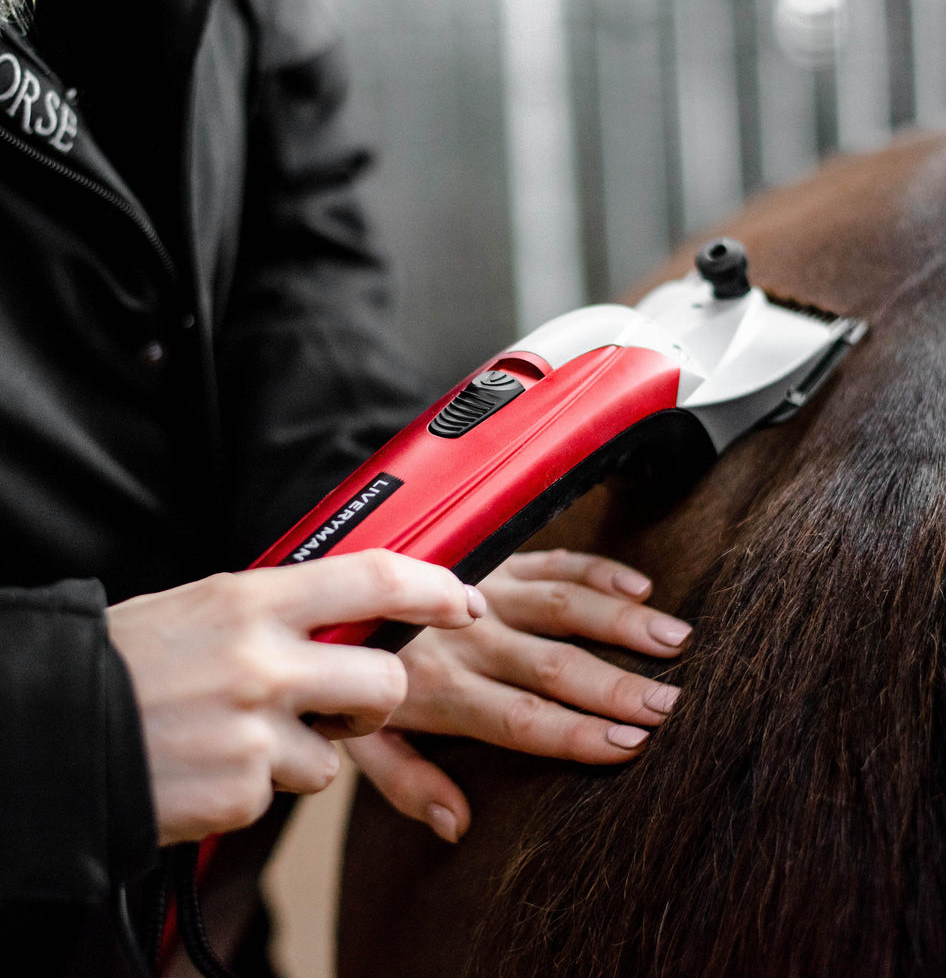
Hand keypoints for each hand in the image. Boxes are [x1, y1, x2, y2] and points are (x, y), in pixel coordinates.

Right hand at [106, 551, 482, 845]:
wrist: (54, 730)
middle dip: (379, 697)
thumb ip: (282, 608)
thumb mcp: (207, 605)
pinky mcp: (243, 793)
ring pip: (339, 751)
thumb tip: (352, 608)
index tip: (464, 600)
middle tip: (345, 697)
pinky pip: (288, 790)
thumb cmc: (132, 661)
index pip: (375, 579)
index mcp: (254, 599)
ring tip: (246, 733)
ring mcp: (256, 732)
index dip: (435, 587)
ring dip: (310, 749)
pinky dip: (262, 782)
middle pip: (386, 682)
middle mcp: (265, 663)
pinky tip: (216, 763)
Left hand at [345, 549, 690, 842]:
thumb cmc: (351, 674)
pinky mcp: (494, 559)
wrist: (332, 591)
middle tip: (672, 703)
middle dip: (619, 686)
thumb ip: (406, 782)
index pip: (523, 717)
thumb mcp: (361, 739)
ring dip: (622, 622)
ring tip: (677, 640)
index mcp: (442, 688)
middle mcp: (470, 639)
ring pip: (563, 605)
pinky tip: (641, 584)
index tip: (632, 744)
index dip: (579, 733)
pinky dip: (598, 569)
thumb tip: (459, 824)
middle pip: (556, 665)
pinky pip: (552, 559)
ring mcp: (485, 591)